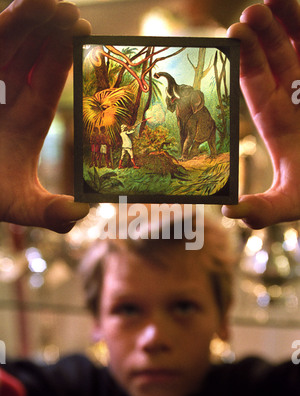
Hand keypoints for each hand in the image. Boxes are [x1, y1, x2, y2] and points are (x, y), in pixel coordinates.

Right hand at [0, 0, 90, 232]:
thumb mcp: (20, 205)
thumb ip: (50, 212)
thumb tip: (82, 214)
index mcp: (30, 117)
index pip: (51, 77)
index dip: (66, 52)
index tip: (84, 28)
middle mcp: (9, 95)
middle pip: (33, 51)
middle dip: (50, 28)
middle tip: (70, 10)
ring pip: (7, 41)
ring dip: (24, 19)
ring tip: (46, 1)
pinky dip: (0, 29)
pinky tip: (13, 11)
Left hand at [222, 0, 299, 228]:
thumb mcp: (291, 201)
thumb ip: (263, 209)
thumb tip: (229, 213)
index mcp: (276, 121)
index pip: (256, 85)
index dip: (246, 60)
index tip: (234, 35)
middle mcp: (293, 99)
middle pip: (274, 59)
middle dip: (262, 36)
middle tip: (249, 14)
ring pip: (298, 46)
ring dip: (287, 22)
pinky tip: (297, 6)